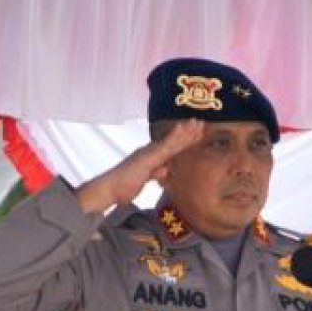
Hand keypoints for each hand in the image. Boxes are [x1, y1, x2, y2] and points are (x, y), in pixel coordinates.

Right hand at [75, 121, 205, 211]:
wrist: (110, 188)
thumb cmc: (124, 186)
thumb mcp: (144, 179)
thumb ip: (155, 173)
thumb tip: (165, 170)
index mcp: (151, 157)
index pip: (171, 147)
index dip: (185, 140)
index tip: (196, 133)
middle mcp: (151, 151)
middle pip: (174, 141)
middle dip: (188, 132)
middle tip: (201, 122)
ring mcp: (149, 153)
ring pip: (171, 141)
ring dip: (185, 131)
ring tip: (196, 122)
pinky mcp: (147, 157)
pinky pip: (163, 146)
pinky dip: (173, 136)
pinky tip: (182, 128)